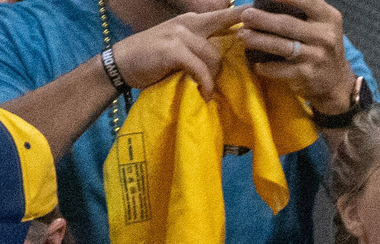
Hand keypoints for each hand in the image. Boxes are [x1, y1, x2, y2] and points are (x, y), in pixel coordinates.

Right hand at [109, 7, 241, 95]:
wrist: (121, 64)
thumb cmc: (152, 60)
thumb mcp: (178, 47)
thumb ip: (199, 46)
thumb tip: (225, 57)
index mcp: (191, 21)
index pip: (222, 15)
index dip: (241, 15)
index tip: (257, 14)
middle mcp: (187, 23)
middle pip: (224, 27)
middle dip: (240, 39)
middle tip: (247, 59)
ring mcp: (180, 34)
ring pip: (214, 55)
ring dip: (214, 76)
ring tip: (207, 89)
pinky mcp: (174, 50)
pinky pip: (201, 69)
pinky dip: (205, 84)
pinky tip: (204, 93)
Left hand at [234, 0, 354, 113]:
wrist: (337, 82)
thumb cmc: (322, 46)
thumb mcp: (323, 24)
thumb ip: (305, 9)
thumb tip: (269, 0)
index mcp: (328, 17)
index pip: (303, 0)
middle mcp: (325, 35)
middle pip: (287, 24)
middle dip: (262, 19)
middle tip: (246, 15)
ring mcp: (317, 56)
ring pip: (281, 46)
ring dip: (258, 41)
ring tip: (243, 36)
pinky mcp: (308, 74)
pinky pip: (280, 69)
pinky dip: (266, 66)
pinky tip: (256, 63)